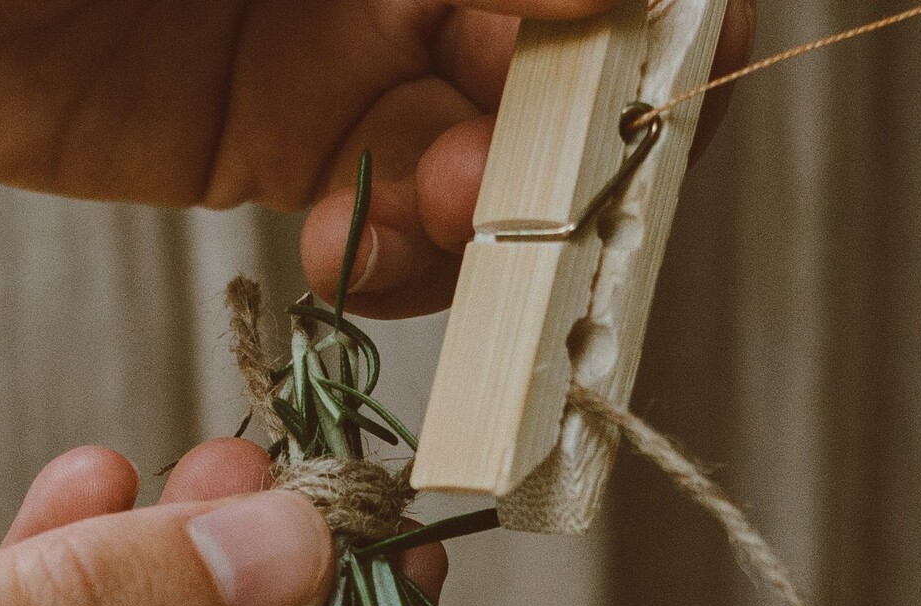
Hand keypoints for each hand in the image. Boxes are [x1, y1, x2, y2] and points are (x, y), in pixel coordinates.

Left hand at [0, 0, 750, 316]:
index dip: (642, 14)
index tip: (642, 65)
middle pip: (566, 51)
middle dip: (575, 124)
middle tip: (538, 175)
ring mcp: (341, 49)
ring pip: (496, 147)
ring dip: (503, 206)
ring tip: (441, 215)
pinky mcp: (277, 147)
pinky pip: (397, 225)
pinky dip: (414, 265)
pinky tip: (366, 257)